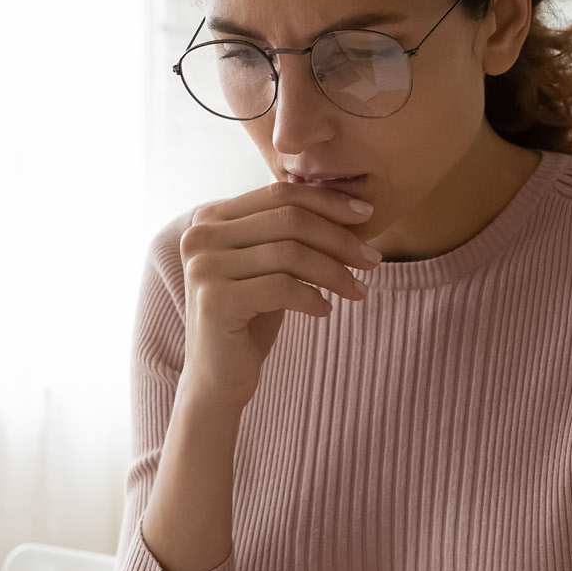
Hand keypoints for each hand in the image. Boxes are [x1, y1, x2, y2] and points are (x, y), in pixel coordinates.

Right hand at [176, 181, 380, 405]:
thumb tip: (351, 204)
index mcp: (209, 217)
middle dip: (339, 238)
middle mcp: (199, 236)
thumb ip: (289, 231)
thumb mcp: (269, 265)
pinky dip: (313, 298)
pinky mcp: (214, 301)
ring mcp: (203, 267)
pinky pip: (282, 288)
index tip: (368, 215)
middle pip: (289, 219)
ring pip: (290, 253)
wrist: (217, 377)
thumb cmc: (250, 317)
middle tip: (373, 259)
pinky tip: (325, 311)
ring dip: (334, 271)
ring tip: (357, 290)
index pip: (279, 193)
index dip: (328, 201)